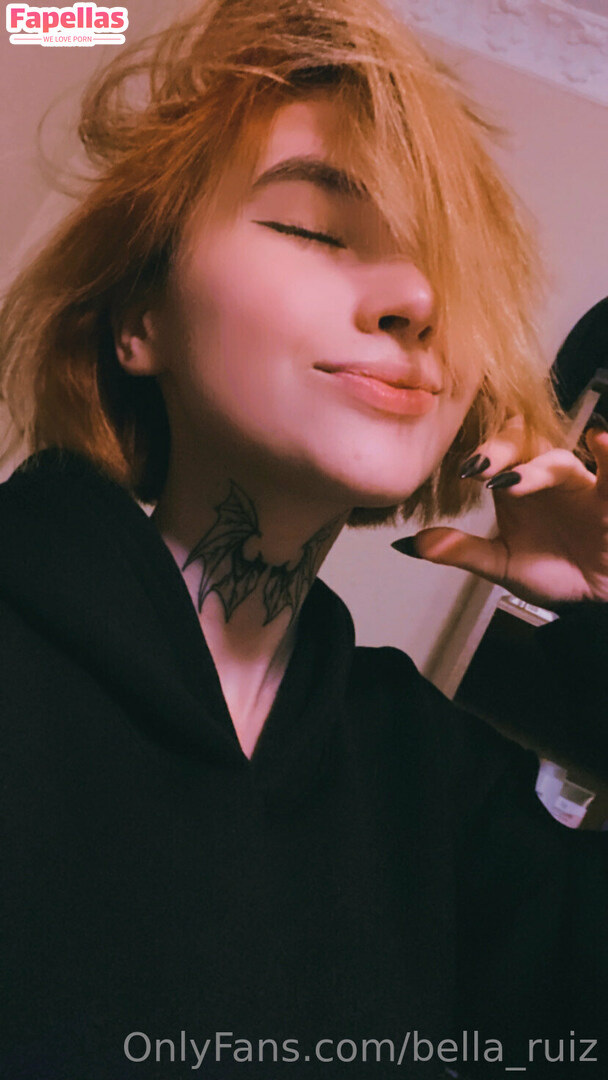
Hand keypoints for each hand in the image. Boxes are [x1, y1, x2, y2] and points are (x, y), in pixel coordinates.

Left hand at [393, 417, 607, 606]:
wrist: (590, 596)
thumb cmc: (551, 570)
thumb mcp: (499, 563)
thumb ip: (459, 550)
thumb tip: (407, 544)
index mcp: (513, 483)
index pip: (493, 450)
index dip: (478, 454)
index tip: (461, 471)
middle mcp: (542, 475)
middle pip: (521, 441)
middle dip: (498, 449)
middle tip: (478, 467)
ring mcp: (576, 483)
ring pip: (556, 460)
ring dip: (534, 469)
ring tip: (513, 482)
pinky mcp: (605, 498)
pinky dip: (606, 453)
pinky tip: (598, 437)